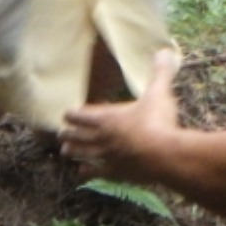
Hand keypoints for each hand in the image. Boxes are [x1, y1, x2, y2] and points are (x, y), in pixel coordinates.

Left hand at [60, 49, 182, 181]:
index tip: (66, 113)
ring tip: (65, 151)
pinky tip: (81, 173)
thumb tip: (164, 51)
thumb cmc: (158, 122)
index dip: (72, 114)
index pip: (80, 115)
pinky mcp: (115, 173)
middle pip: (76, 135)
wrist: (165, 155)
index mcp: (107, 117)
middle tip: (61, 133)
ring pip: (81, 154)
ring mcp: (106, 157)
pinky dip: (87, 172)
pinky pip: (95, 173)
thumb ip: (159, 73)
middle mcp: (101, 137)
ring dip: (73, 152)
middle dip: (68, 133)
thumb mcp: (159, 93)